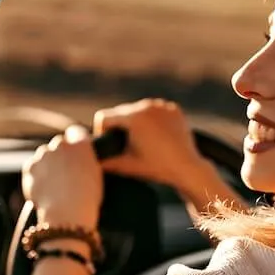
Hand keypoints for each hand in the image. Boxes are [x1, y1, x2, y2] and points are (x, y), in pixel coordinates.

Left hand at [22, 125, 102, 227]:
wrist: (67, 214)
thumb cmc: (86, 200)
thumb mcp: (96, 175)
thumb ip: (87, 161)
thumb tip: (81, 161)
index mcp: (82, 145)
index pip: (77, 132)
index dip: (75, 142)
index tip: (74, 151)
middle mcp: (61, 144)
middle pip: (59, 143)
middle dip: (60, 154)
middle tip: (64, 172)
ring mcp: (43, 155)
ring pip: (44, 155)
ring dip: (47, 164)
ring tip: (54, 184)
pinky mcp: (30, 166)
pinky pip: (33, 167)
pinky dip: (36, 175)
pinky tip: (44, 188)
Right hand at [94, 99, 215, 194]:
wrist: (188, 168)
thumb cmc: (156, 168)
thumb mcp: (126, 166)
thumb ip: (103, 162)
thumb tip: (85, 161)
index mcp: (133, 117)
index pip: (104, 116)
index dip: (102, 131)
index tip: (111, 144)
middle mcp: (147, 106)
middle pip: (121, 112)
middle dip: (120, 127)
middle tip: (127, 146)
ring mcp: (162, 106)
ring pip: (137, 111)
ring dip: (136, 123)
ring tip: (143, 142)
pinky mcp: (173, 109)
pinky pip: (154, 111)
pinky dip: (152, 121)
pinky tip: (156, 137)